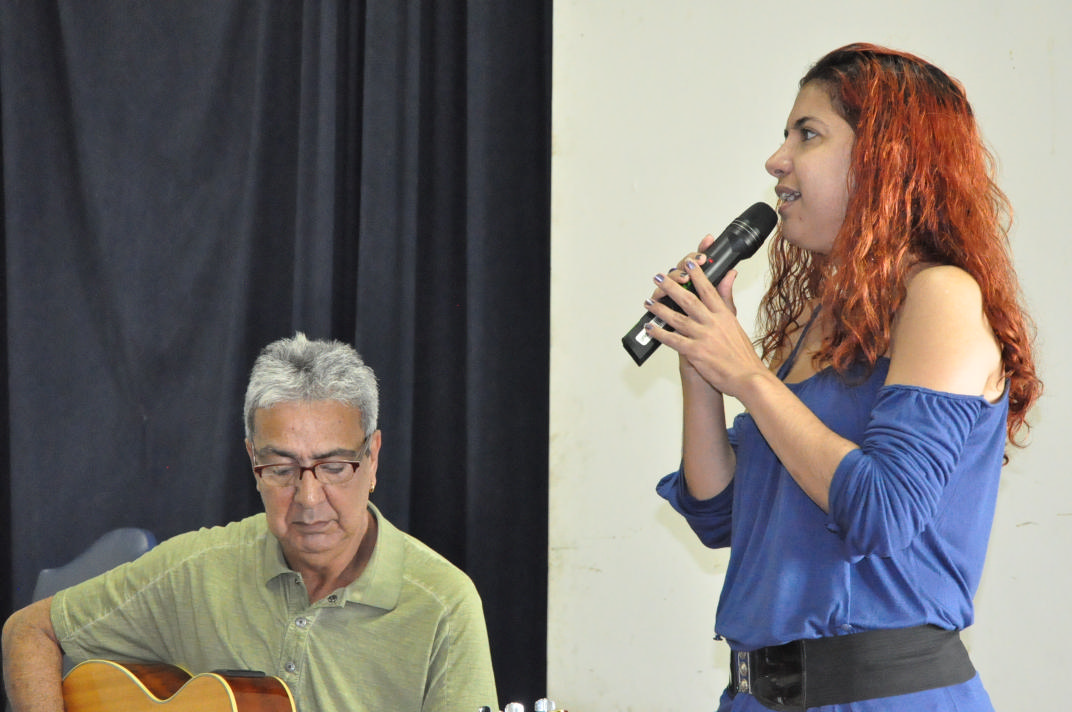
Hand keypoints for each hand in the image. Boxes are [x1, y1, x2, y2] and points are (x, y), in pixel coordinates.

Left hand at [644, 239, 766, 397]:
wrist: (748, 378)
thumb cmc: (743, 355)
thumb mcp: (736, 323)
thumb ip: (727, 299)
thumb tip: (730, 274)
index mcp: (724, 315)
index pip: (708, 289)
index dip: (696, 275)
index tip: (687, 263)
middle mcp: (713, 323)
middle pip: (688, 300)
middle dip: (671, 287)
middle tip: (659, 278)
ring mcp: (703, 337)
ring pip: (676, 318)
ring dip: (660, 309)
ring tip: (648, 302)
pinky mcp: (695, 352)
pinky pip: (673, 340)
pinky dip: (660, 333)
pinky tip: (650, 328)